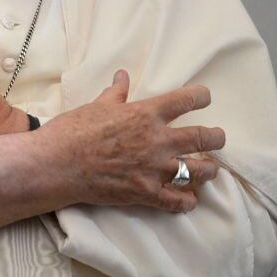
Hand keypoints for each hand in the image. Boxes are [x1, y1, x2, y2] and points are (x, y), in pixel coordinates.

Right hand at [38, 70, 223, 212]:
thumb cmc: (74, 130)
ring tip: (210, 169)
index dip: (200, 97)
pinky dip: (187, 201)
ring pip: (199, 171)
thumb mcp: (96, 105)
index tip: (205, 98)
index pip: (185, 101)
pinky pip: (178, 201)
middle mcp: (158, 141)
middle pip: (203, 138)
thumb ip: (116, 93)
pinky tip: (189, 199)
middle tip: (219, 138)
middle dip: (216, 138)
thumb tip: (122, 75)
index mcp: (146, 114)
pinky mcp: (146, 193)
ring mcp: (155, 169)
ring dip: (208, 170)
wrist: (58, 163)